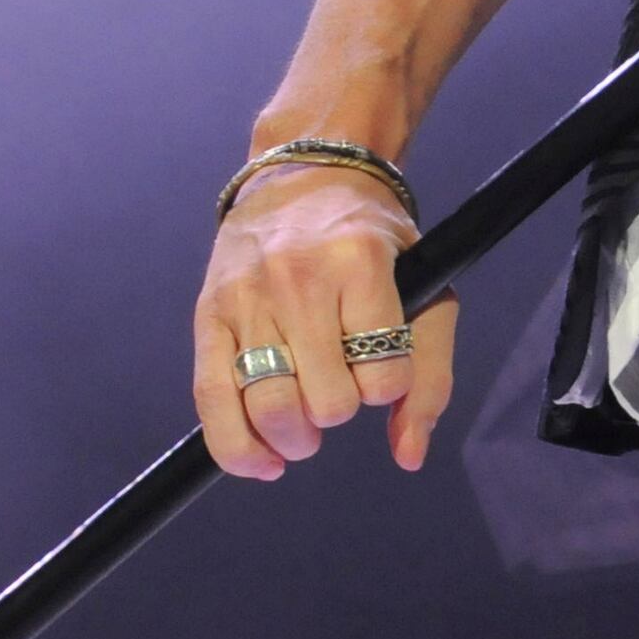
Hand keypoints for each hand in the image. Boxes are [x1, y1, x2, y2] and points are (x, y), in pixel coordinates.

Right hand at [192, 165, 457, 479]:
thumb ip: (430, 372)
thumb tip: (410, 456)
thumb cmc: (375, 241)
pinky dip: (237, 448)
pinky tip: (263, 461)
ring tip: (305, 431)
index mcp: (360, 263)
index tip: (384, 372)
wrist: (305, 177)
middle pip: (325, 399)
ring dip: (294, 439)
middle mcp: (299, 278)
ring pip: (270, 407)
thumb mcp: (425, 284)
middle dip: (339, 415)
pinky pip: (212, 402)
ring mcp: (247, 297)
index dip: (389, 389)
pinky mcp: (208, 315)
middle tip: (341, 399)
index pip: (383, 373)